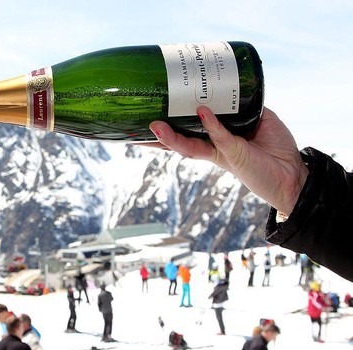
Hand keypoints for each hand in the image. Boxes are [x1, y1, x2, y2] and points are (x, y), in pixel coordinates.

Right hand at [149, 106, 308, 215]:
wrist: (293, 174)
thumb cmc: (276, 150)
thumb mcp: (261, 119)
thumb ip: (245, 106)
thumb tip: (232, 89)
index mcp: (216, 140)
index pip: (187, 132)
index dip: (168, 127)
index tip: (150, 116)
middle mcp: (214, 148)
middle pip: (180, 141)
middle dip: (160, 136)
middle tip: (141, 125)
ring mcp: (221, 152)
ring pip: (190, 146)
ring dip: (172, 137)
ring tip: (155, 127)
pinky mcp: (234, 155)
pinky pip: (220, 137)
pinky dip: (211, 125)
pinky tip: (201, 113)